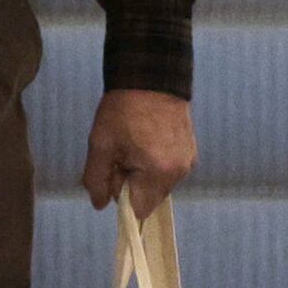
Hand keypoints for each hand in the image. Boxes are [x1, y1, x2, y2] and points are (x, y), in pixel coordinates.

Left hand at [83, 88, 196, 217]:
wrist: (151, 76)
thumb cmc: (123, 110)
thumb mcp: (100, 145)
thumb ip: (97, 180)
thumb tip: (100, 205)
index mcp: (158, 172)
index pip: (139, 210)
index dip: (122, 196)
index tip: (114, 172)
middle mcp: (179, 172)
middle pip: (150, 198)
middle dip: (133, 183)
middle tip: (122, 153)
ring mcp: (188, 161)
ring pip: (159, 184)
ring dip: (144, 173)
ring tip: (135, 143)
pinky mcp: (191, 151)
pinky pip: (169, 170)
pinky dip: (156, 162)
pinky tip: (147, 139)